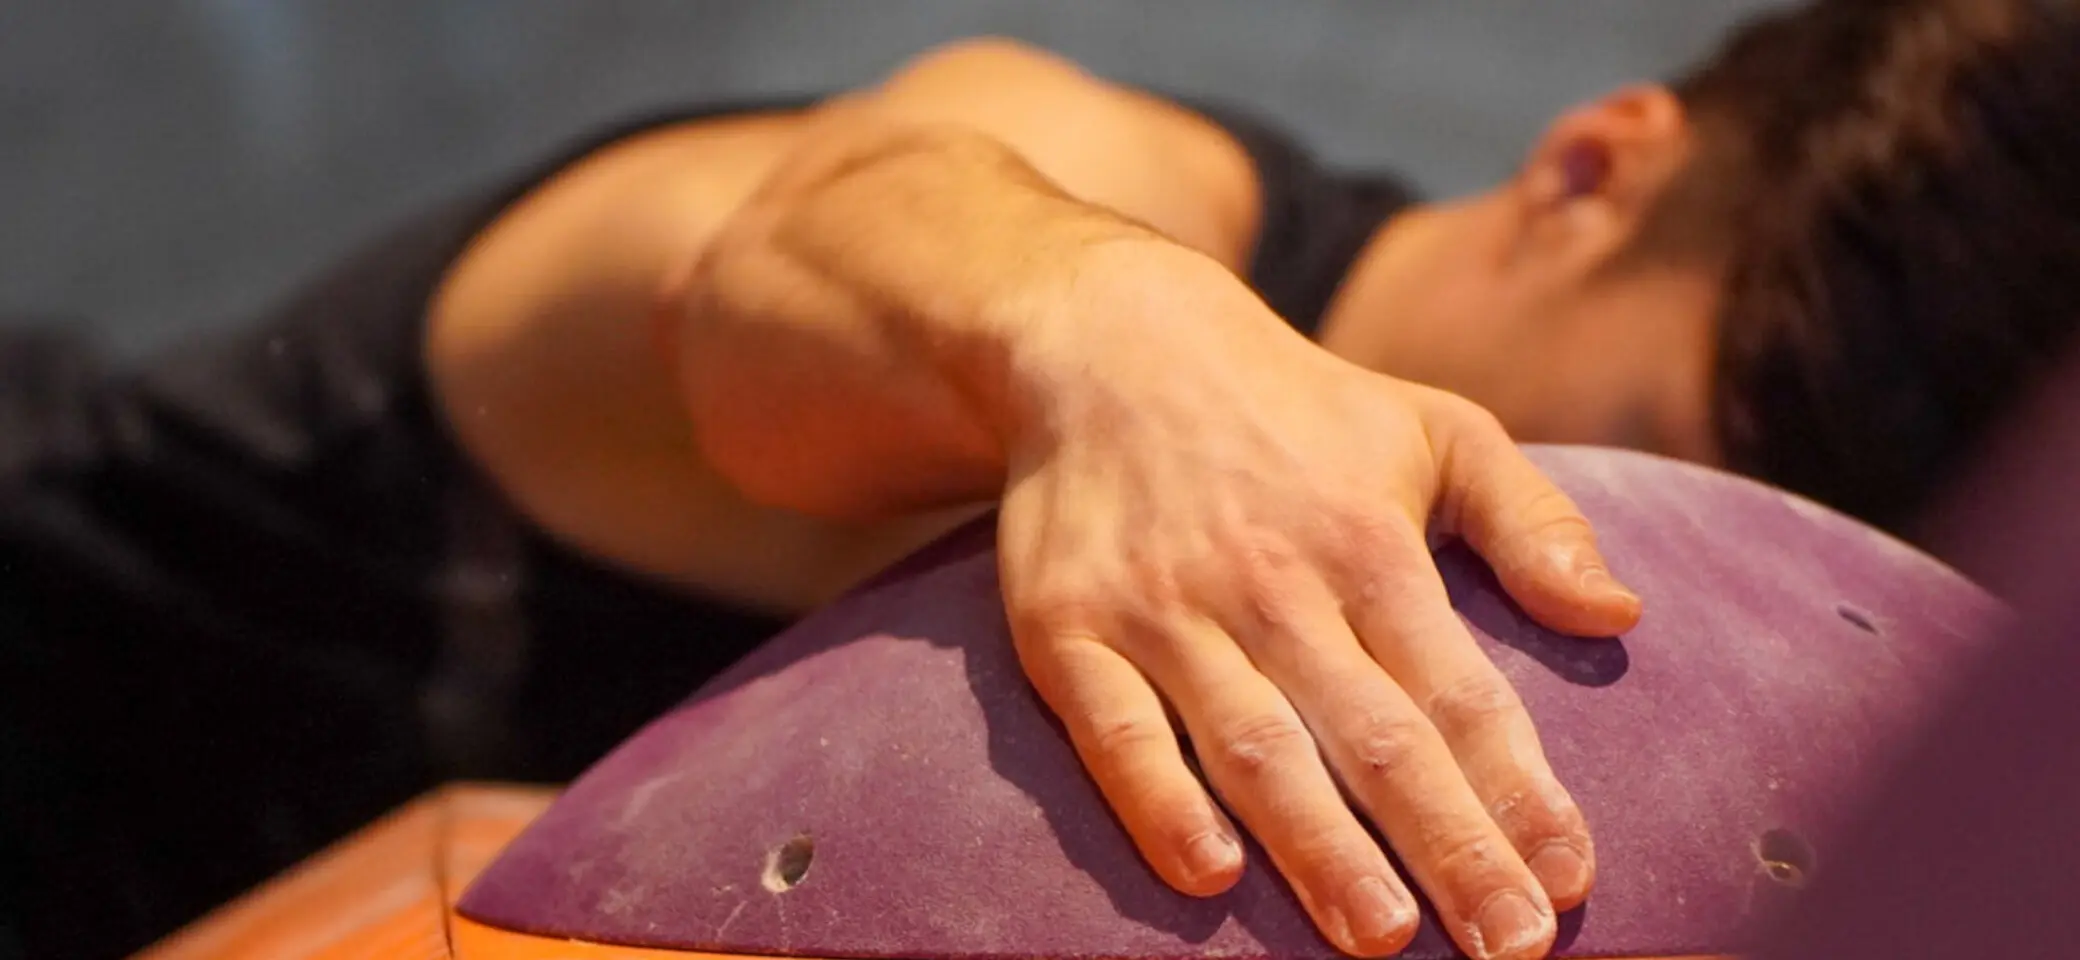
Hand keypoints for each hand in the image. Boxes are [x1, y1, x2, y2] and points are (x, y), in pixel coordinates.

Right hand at [991, 247, 1641, 959]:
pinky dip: (1157, 799)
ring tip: (1379, 938)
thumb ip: (1533, 521)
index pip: (1461, 690)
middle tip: (1508, 947)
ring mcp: (1164, 607)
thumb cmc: (1293, 406)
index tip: (1571, 880)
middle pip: (1373, 735)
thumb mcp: (1434, 427)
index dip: (1519, 789)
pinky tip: (1208, 873)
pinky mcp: (1066, 626)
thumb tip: (1622, 613)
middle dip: (1447, 847)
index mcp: (1371, 542)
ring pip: (1252, 743)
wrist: (1108, 339)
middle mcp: (1274, 581)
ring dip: (1318, 847)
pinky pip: (1114, 727)